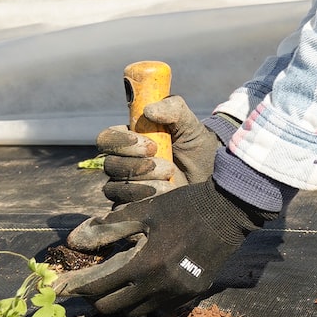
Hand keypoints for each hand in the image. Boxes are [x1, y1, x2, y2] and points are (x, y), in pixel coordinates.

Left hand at [56, 179, 272, 316]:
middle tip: (91, 284)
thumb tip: (75, 240)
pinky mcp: (192, 293)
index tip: (63, 285)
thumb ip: (109, 227)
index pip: (98, 286)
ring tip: (116, 285)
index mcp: (145, 263)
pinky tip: (144, 284)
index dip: (77, 286)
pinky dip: (145, 300)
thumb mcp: (146, 210)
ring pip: (134, 311)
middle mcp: (160, 284)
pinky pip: (158, 307)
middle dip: (96, 297)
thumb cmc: (185, 206)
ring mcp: (177, 293)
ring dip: (120, 301)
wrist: (230, 212)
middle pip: (112, 306)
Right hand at [95, 96, 220, 204]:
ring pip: (115, 187)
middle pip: (110, 165)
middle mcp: (122, 162)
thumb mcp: (190, 125)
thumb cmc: (197, 149)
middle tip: (167, 166)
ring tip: (170, 178)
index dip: (121, 142)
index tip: (150, 145)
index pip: (106, 138)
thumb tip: (149, 110)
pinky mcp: (130, 207)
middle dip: (138, 166)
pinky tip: (166, 193)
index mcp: (129, 139)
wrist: (210, 179)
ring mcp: (124, 186)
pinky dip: (144, 199)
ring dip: (144, 183)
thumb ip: (173, 109)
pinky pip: (122, 207)